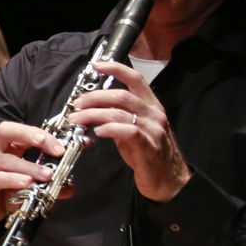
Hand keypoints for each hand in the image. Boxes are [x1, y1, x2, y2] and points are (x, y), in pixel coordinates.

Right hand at [0, 120, 69, 226]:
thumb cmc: (4, 191)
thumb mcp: (29, 183)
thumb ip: (48, 182)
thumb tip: (69, 186)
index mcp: (3, 145)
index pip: (20, 130)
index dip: (41, 133)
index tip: (61, 147)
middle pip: (5, 131)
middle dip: (30, 135)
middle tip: (54, 148)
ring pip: (5, 160)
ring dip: (29, 167)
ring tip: (47, 175)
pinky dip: (13, 180)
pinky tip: (26, 183)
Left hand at [70, 61, 189, 201]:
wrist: (169, 180)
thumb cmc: (149, 154)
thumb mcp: (134, 130)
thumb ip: (119, 117)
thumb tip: (94, 108)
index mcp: (151, 106)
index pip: (135, 79)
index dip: (116, 68)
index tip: (97, 65)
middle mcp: (154, 114)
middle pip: (121, 95)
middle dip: (94, 97)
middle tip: (77, 104)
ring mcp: (153, 130)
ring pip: (120, 112)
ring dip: (93, 114)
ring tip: (77, 119)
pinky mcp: (149, 147)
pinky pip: (128, 132)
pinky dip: (110, 129)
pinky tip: (98, 132)